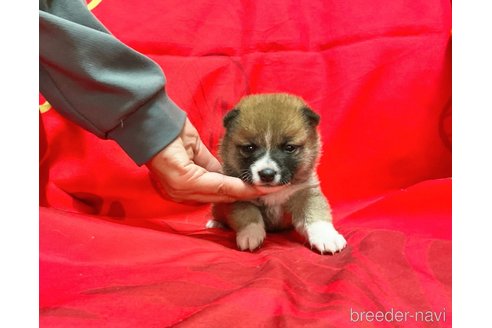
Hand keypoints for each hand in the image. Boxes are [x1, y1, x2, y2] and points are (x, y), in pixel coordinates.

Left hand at [146, 118, 279, 202]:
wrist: (150, 120)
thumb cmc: (169, 132)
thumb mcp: (194, 152)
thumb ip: (210, 168)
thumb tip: (227, 175)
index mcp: (184, 186)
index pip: (217, 192)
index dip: (242, 192)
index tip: (263, 189)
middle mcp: (182, 193)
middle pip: (223, 197)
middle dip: (249, 194)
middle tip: (273, 189)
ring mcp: (182, 190)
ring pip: (223, 193)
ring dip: (248, 191)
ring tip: (269, 187)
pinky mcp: (184, 181)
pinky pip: (217, 186)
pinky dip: (237, 186)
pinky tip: (253, 186)